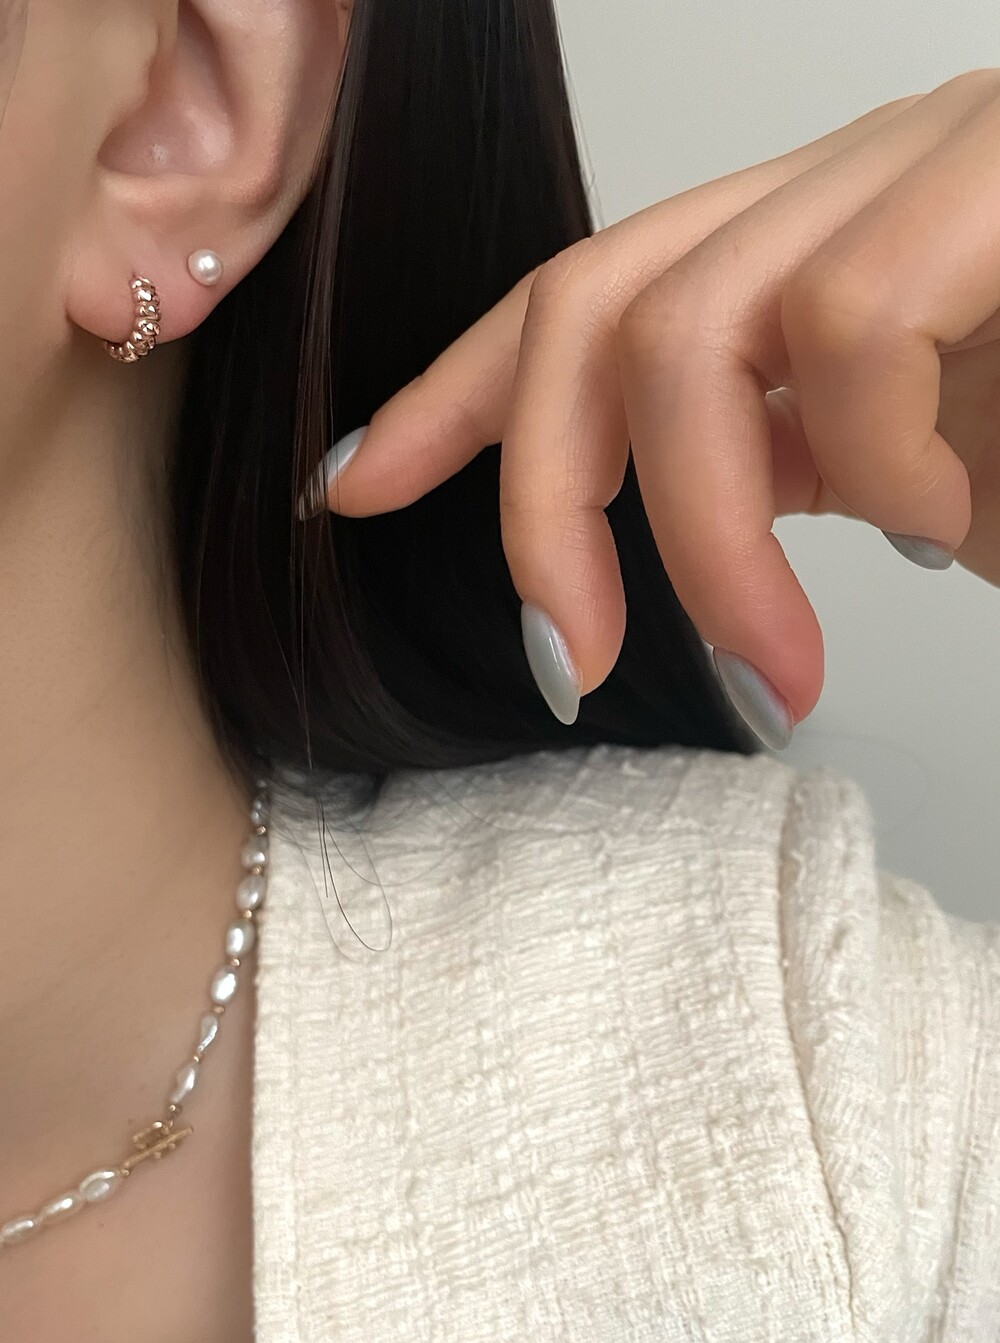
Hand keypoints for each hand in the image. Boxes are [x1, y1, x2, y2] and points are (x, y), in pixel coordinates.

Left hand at [297, 70, 999, 740]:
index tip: (354, 487)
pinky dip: (874, 461)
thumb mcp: (912, 471)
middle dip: (540, 500)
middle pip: (589, 306)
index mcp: (795, 262)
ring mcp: (919, 173)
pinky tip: (937, 524)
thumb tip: (666, 519)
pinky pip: (851, 326)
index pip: (575, 302)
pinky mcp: (997, 183)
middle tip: (565, 657)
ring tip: (778, 666)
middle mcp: (839, 194)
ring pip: (688, 325)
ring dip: (702, 534)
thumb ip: (787, 462)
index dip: (449, 394)